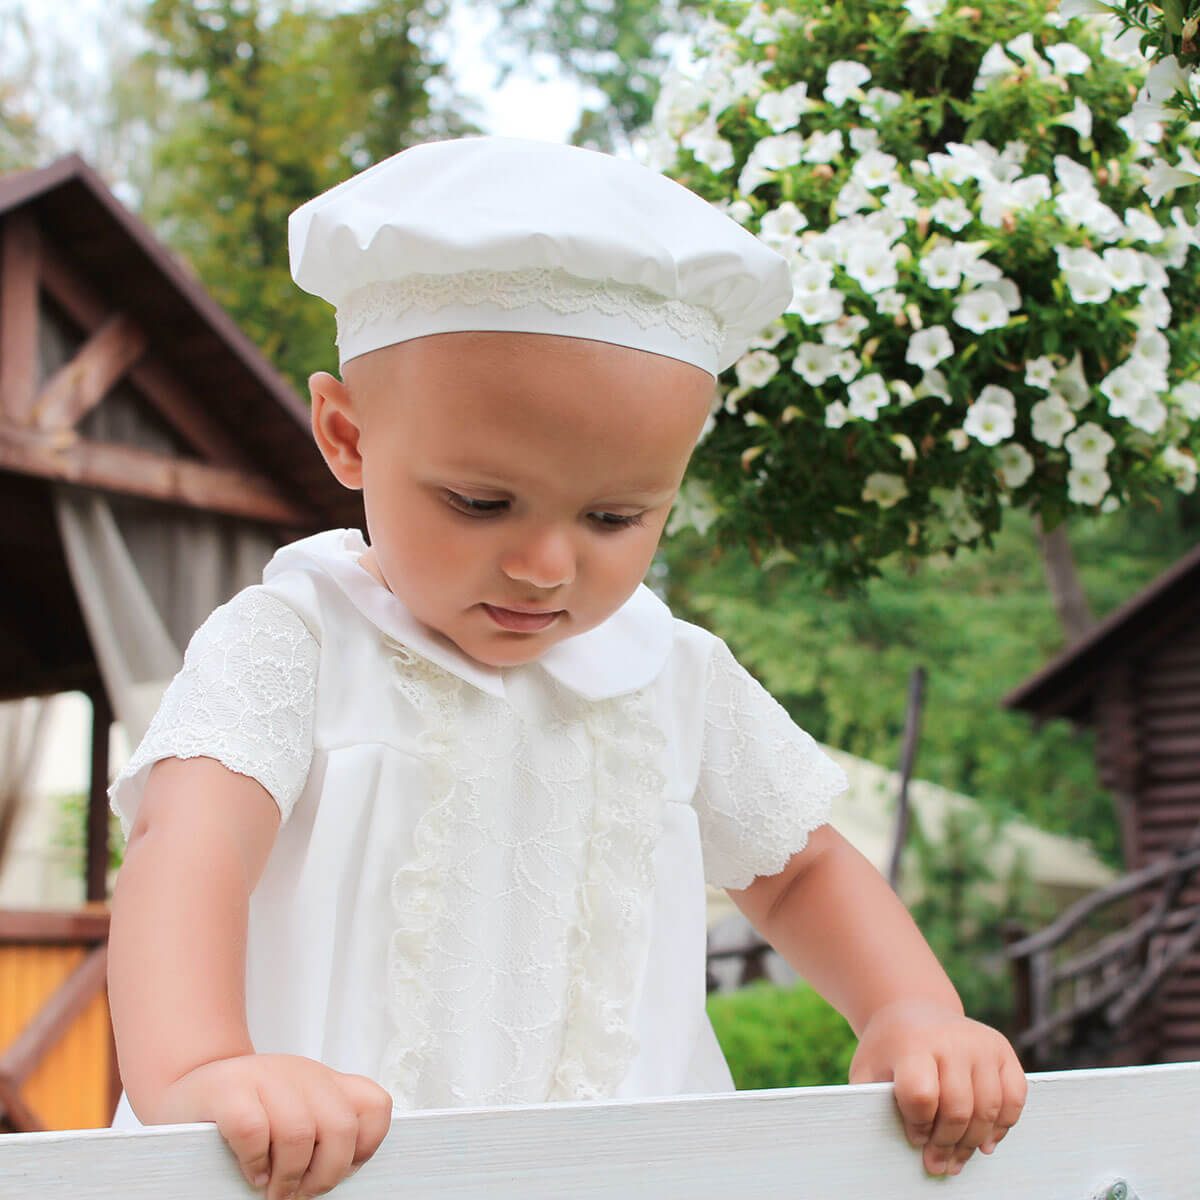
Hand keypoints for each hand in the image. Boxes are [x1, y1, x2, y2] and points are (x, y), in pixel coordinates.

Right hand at [152, 1054, 392, 1198]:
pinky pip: (253, 1131)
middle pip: (341, 1127)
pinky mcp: (226, 1090)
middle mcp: (301, 1073)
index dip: (366, 1147)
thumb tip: (347, 1177)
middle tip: (302, 1193)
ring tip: (273, 1190)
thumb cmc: (248, 1114)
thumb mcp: (297, 1114)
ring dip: (288, 1175)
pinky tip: (251, 1173)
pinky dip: (255, 1162)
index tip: (341, 1170)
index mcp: (325, 1082)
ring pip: (299, 1132)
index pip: (375, 1106)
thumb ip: (325, 1133)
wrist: (190, 1089)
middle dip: (325, 1174)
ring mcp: (263, 1076)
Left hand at [848, 1001, 1025, 1176]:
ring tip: (957, 1159)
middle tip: (936, 1164)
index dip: (918, 1123)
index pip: (921, 1094)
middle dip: (946, 1144)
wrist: (913, 1012)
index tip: (913, 1136)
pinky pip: (1015, 1098)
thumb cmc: (888, 1051)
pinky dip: (1002, 1126)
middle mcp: (951, 1039)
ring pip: (988, 1108)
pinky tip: (985, 1141)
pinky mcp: (1002, 1049)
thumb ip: (871, 1104)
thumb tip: (882, 1148)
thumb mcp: (868, 1070)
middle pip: (958, 1108)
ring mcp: (981, 1043)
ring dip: (973, 1143)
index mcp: (913, 1043)